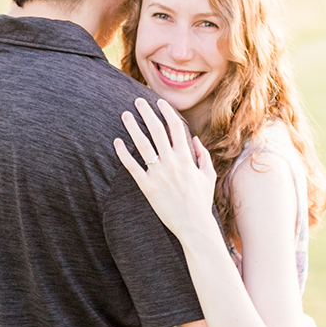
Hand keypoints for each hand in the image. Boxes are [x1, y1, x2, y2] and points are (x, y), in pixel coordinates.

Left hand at [114, 97, 217, 241]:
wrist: (194, 225)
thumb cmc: (201, 201)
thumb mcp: (209, 175)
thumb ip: (202, 155)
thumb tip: (194, 139)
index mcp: (187, 158)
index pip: (175, 127)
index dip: (167, 112)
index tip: (159, 102)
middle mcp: (172, 163)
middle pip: (157, 130)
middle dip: (147, 112)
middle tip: (138, 100)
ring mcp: (159, 174)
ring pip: (143, 145)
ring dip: (133, 127)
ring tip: (125, 115)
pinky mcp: (148, 187)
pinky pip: (132, 167)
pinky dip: (123, 154)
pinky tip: (116, 142)